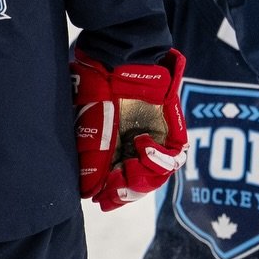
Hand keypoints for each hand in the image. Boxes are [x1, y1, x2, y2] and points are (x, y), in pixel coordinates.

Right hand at [71, 49, 187, 210]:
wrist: (117, 59)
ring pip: (154, 177)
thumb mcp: (86, 126)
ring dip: (140, 178)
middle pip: (137, 185)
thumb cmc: (95, 86)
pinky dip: (156, 158)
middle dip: (125, 191)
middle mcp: (132, 148)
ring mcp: (154, 141)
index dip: (111, 195)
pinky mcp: (171, 132)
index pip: (115, 184)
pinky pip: (172, 158)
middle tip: (114, 186)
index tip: (102, 199)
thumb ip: (91, 159)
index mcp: (111, 148)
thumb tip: (88, 192)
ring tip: (128, 166)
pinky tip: (140, 144)